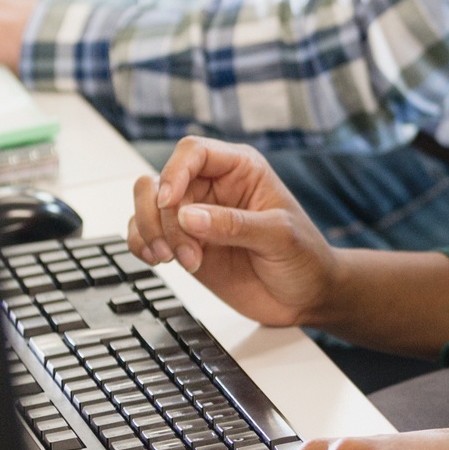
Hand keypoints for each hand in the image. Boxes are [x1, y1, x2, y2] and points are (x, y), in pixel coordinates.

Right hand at [129, 138, 343, 330]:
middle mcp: (213, 187)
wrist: (306, 297)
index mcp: (241, 169)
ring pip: (147, 205)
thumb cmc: (304, 257)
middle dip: (163, 216)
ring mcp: (196, 217)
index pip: (194, 152)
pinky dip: (142, 245)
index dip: (175, 173)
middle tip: (182, 250)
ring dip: (151, 232)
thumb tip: (189, 217)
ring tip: (176, 260)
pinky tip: (158, 261)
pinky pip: (146, 233)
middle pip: (162, 181)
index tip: (169, 203)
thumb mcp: (278, 236)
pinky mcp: (184, 244)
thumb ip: (234, 225)